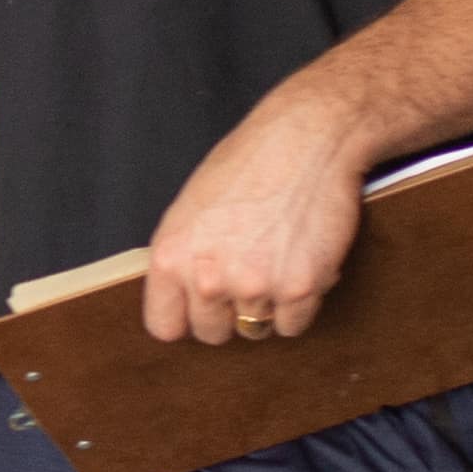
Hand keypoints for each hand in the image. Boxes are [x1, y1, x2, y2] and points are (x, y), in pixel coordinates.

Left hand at [139, 95, 368, 345]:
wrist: (308, 138)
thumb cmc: (250, 163)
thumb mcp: (191, 208)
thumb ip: (183, 257)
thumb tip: (181, 299)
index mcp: (170, 257)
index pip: (165, 327)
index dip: (186, 318)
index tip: (201, 309)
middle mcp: (206, 278)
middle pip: (212, 333)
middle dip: (230, 312)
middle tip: (249, 276)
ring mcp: (253, 286)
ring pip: (255, 330)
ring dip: (268, 306)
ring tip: (277, 262)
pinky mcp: (299, 288)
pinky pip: (292, 325)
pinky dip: (300, 305)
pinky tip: (301, 266)